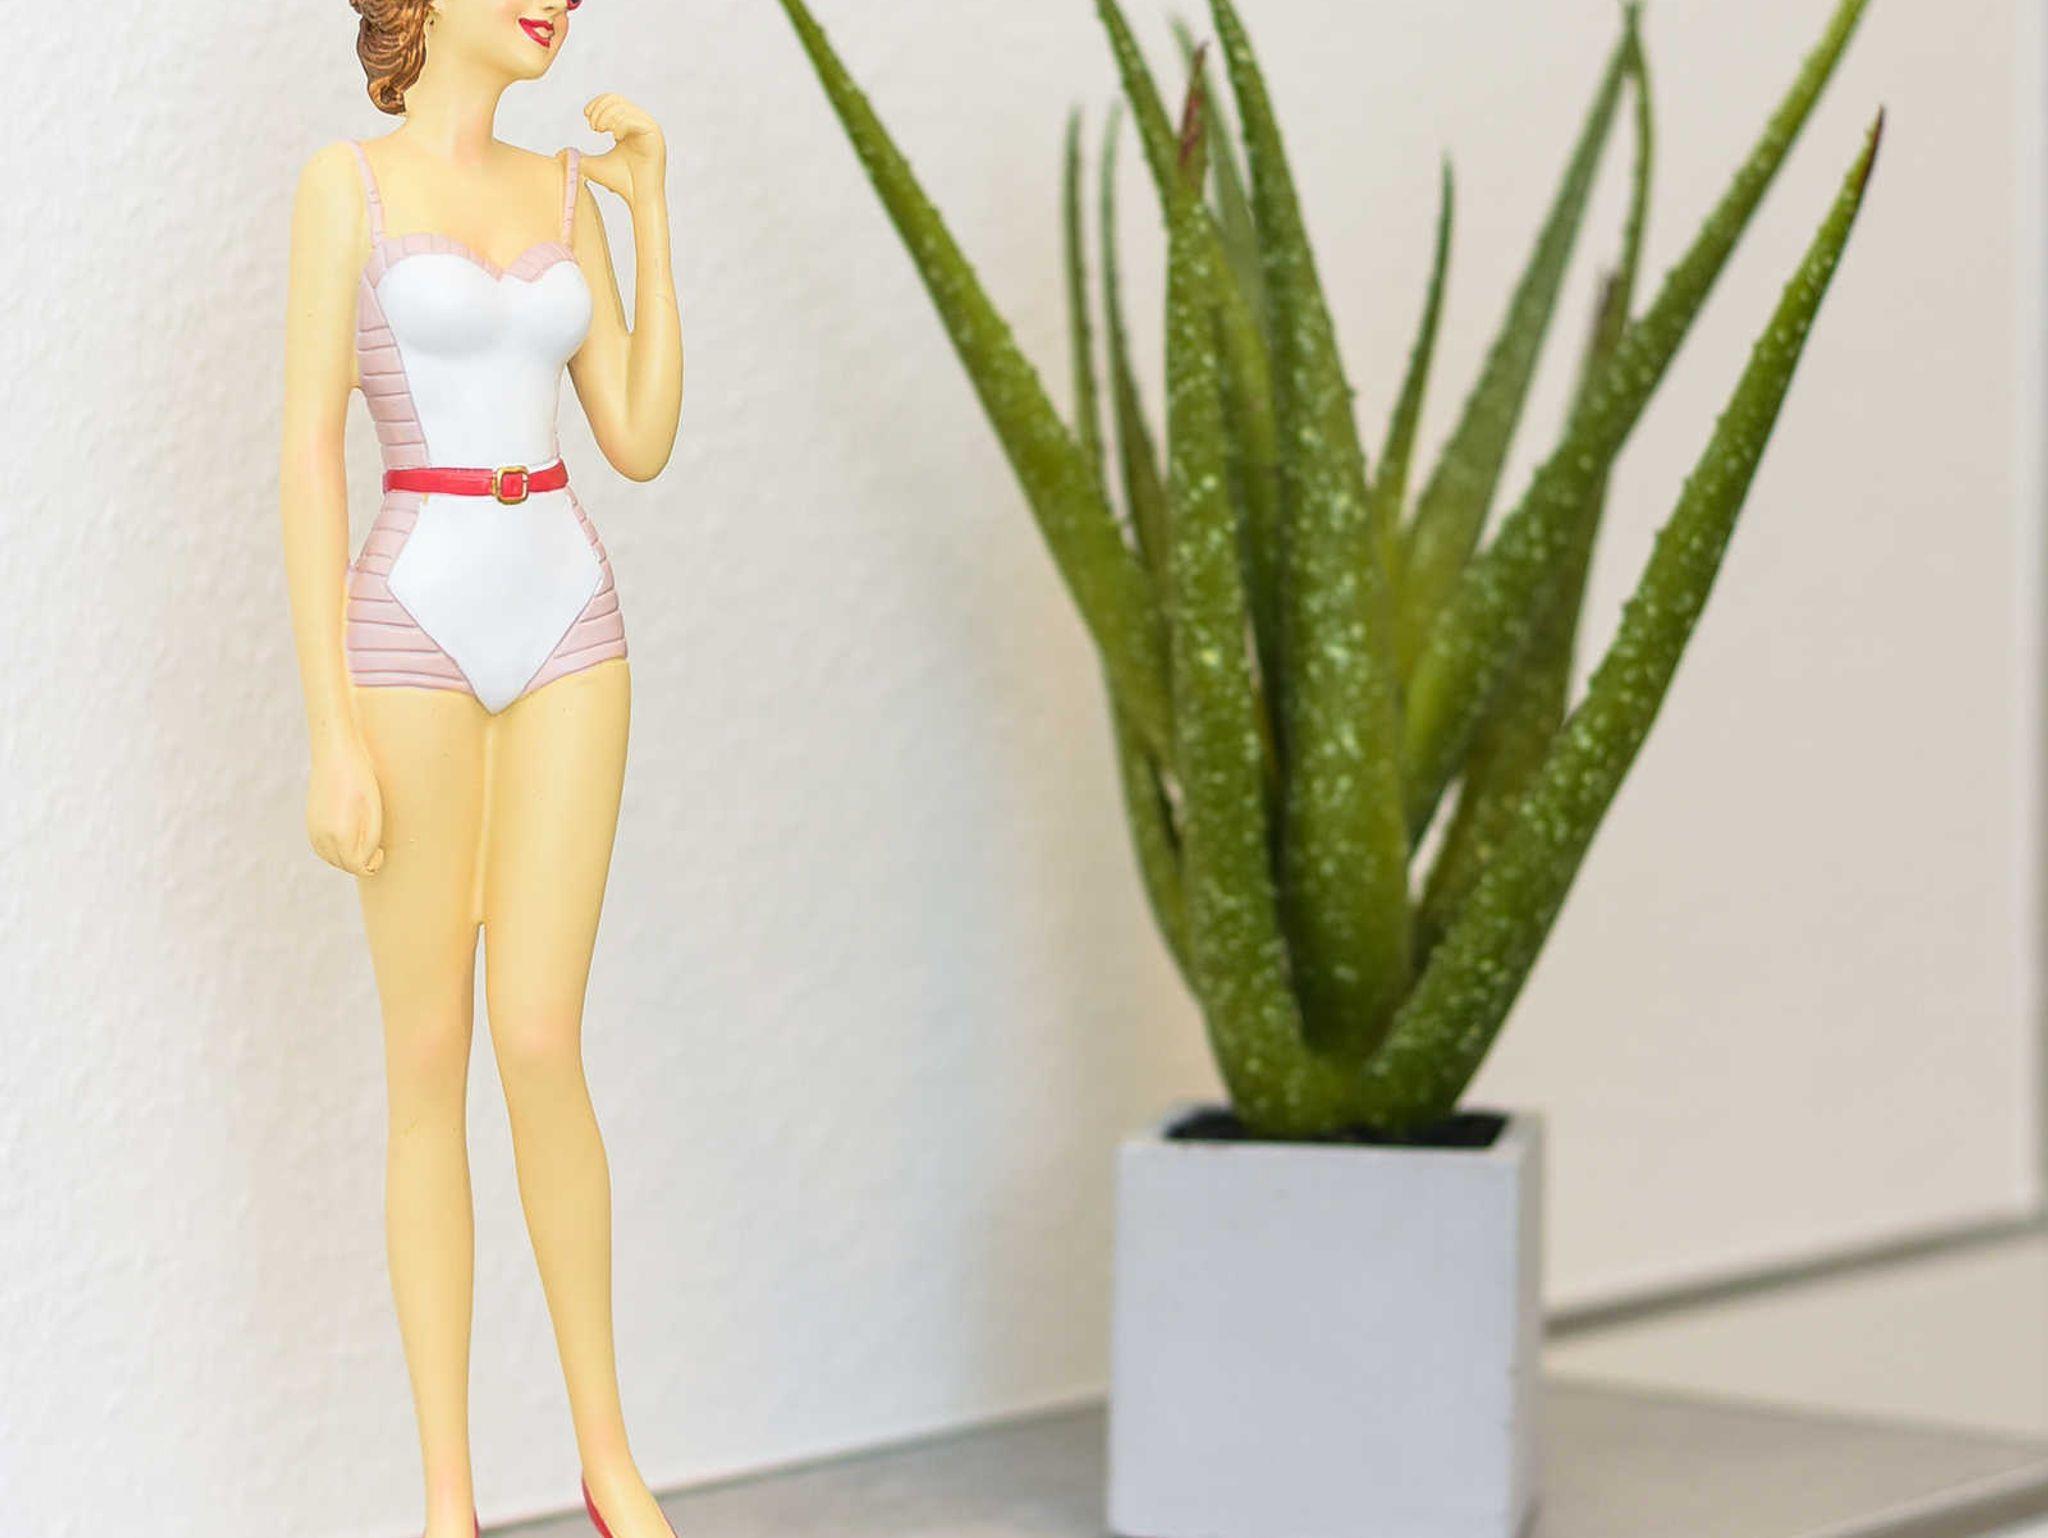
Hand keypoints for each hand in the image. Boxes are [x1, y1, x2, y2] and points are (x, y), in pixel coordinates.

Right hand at [307, 735, 384, 876]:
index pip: (356, 867)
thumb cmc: (360, 778)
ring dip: (347, 858)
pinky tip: (347, 838)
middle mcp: (322, 835)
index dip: (372, 865)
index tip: (382, 852)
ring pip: (330, 858)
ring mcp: (313, 828)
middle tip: (376, 850)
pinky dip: (335, 849)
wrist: (335, 753)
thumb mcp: (374, 811)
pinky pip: (321, 847)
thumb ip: (370, 839)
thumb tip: (365, 861)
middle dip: (361, 863)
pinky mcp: (310, 821)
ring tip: (363, 843)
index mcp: (340, 834)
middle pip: (343, 865)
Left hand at [579, 94, 666, 204]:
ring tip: (600, 131)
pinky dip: (620, 125)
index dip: (597, 103)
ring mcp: (650, 128)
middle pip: (617, 100)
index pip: (613, 100)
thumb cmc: (620, 183)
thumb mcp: (594, 165)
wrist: (638, 199)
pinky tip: (615, 138)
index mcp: (630, 125)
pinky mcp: (654, 135)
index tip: (586, 117)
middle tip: (593, 127)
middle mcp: (642, 124)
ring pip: (624, 108)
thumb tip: (559, 155)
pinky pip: (633, 120)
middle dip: (599, 110)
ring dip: (607, 117)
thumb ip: (579, 156)